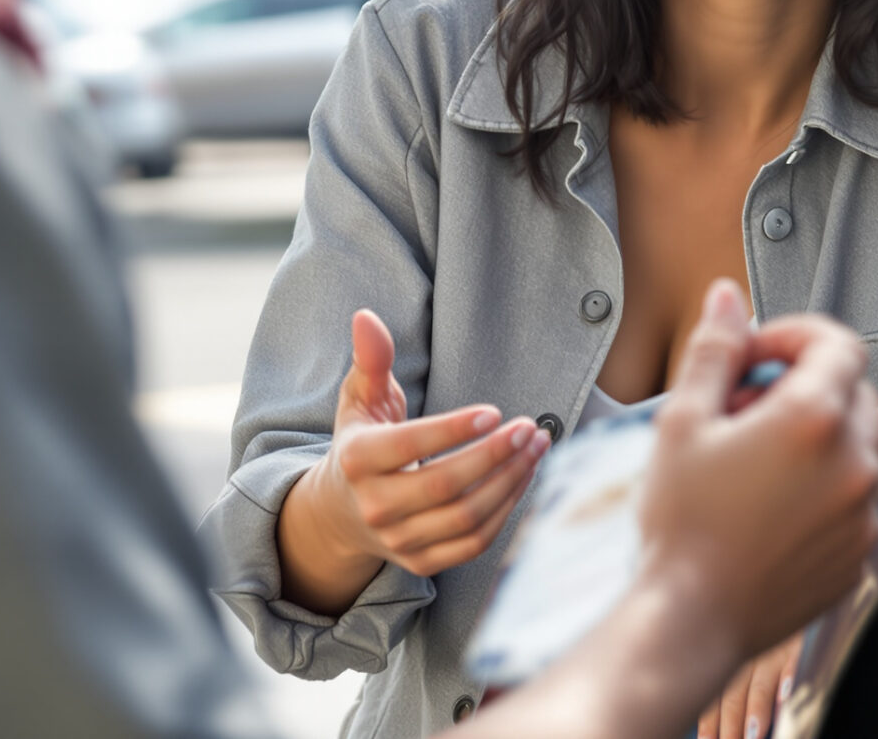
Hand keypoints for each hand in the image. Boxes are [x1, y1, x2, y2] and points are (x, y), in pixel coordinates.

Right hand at [277, 310, 547, 613]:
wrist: (341, 511)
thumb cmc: (362, 441)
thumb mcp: (361, 399)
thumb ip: (372, 360)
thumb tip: (366, 317)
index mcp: (358, 461)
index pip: (410, 446)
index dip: (454, 430)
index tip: (495, 412)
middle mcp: (375, 506)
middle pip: (445, 485)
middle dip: (494, 456)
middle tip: (529, 428)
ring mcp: (398, 539)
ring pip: (466, 516)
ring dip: (509, 482)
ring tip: (536, 448)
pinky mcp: (420, 561)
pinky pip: (473, 542)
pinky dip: (505, 512)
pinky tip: (523, 477)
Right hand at [452, 286, 877, 738]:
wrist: (692, 618)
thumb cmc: (682, 524)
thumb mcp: (683, 421)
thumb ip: (715, 351)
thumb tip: (729, 298)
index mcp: (813, 419)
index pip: (838, 342)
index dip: (795, 336)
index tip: (758, 355)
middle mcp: (853, 462)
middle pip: (854, 392)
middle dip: (806, 387)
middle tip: (745, 410)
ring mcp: (863, 511)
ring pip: (859, 447)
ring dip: (819, 438)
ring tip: (756, 461)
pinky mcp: (861, 552)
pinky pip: (855, 500)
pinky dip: (824, 489)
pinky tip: (769, 506)